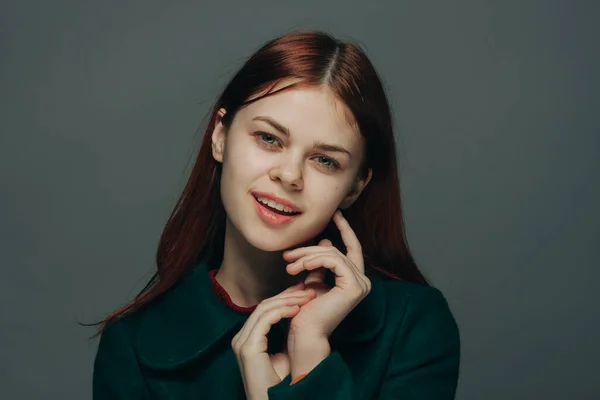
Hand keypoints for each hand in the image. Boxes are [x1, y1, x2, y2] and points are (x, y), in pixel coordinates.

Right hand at [231, 282, 315, 398]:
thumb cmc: (280, 385)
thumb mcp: (285, 353)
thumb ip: (286, 334)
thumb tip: (300, 315)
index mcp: (247, 338)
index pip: (264, 309)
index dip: (284, 298)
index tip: (303, 292)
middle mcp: (241, 337)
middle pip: (264, 305)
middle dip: (288, 295)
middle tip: (308, 289)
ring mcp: (242, 342)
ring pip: (264, 309)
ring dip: (288, 300)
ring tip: (307, 297)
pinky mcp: (247, 348)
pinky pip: (265, 320)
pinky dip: (282, 311)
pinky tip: (297, 309)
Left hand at [283, 210, 371, 340]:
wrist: (304, 334)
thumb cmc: (305, 313)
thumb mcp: (313, 281)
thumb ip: (319, 264)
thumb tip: (326, 241)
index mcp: (355, 281)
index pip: (352, 249)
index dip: (345, 229)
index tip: (335, 214)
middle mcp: (363, 282)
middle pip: (337, 251)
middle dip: (311, 247)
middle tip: (288, 253)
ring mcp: (361, 284)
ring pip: (332, 254)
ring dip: (307, 255)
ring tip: (288, 264)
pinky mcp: (354, 286)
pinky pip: (333, 260)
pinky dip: (314, 259)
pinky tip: (299, 266)